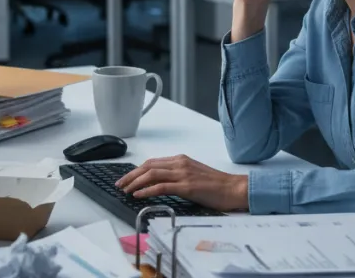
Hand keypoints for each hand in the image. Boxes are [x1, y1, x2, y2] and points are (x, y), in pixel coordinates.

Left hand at [115, 155, 248, 211]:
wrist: (235, 189)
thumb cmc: (217, 185)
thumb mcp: (194, 175)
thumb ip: (178, 175)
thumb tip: (159, 183)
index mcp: (181, 160)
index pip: (152, 163)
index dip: (136, 170)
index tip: (127, 179)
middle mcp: (180, 163)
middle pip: (148, 166)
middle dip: (131, 175)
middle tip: (120, 184)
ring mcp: (183, 174)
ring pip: (152, 174)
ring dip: (135, 182)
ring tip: (125, 190)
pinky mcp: (187, 186)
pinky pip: (161, 186)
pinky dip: (147, 190)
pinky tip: (138, 195)